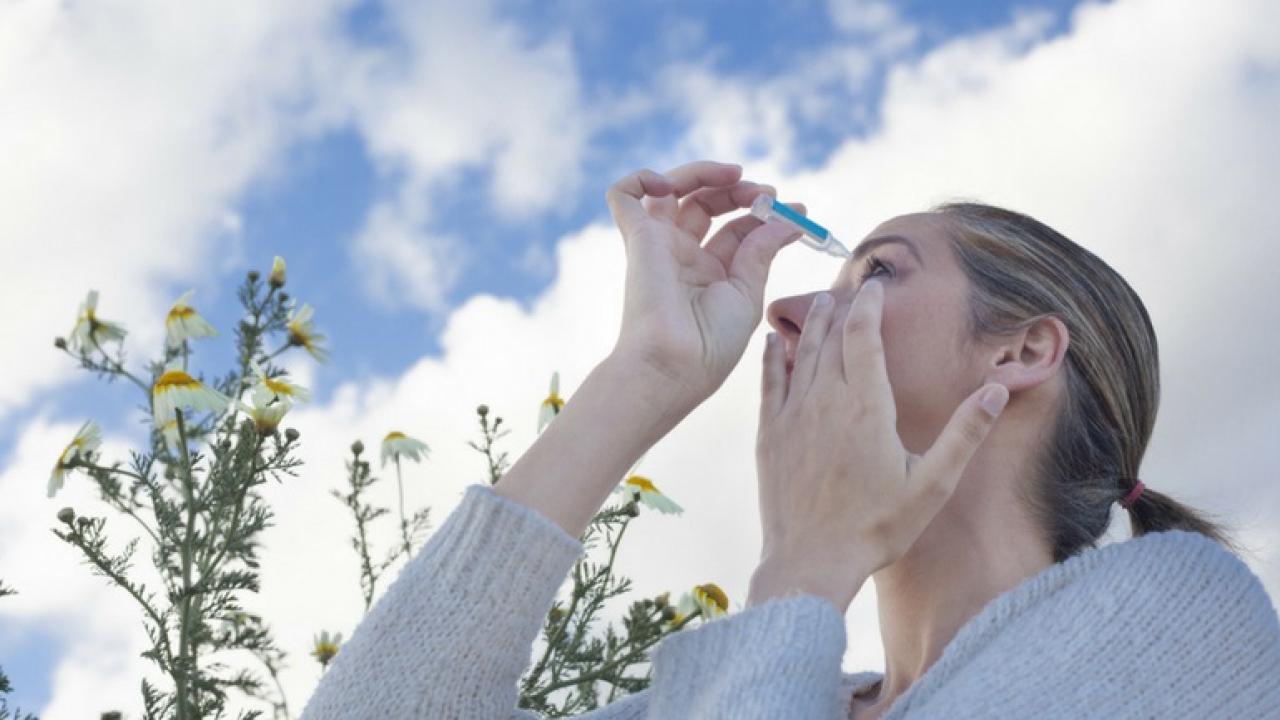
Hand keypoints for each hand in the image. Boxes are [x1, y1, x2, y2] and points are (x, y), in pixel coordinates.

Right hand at [605, 160, 804, 416]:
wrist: (674, 365)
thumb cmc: (710, 344)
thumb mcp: (748, 292)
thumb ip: (762, 250)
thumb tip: (789, 219)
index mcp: (711, 274)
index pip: (737, 228)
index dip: (766, 213)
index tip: (799, 211)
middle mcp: (683, 256)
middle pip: (706, 202)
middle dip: (739, 189)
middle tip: (766, 193)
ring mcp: (658, 245)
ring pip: (670, 189)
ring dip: (704, 172)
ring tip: (735, 176)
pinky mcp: (637, 238)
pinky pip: (623, 194)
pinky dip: (643, 177)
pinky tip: (671, 184)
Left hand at [747, 281, 1009, 611]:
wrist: (811, 561)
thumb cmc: (877, 527)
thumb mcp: (933, 483)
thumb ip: (965, 433)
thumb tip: (998, 389)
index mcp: (867, 405)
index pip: (864, 334)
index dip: (869, 304)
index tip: (875, 285)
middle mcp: (825, 400)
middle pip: (831, 336)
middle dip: (842, 307)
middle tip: (850, 287)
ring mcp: (793, 415)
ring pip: (800, 353)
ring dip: (810, 324)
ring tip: (819, 303)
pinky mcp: (770, 434)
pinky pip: (769, 382)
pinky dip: (771, 357)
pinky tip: (771, 341)